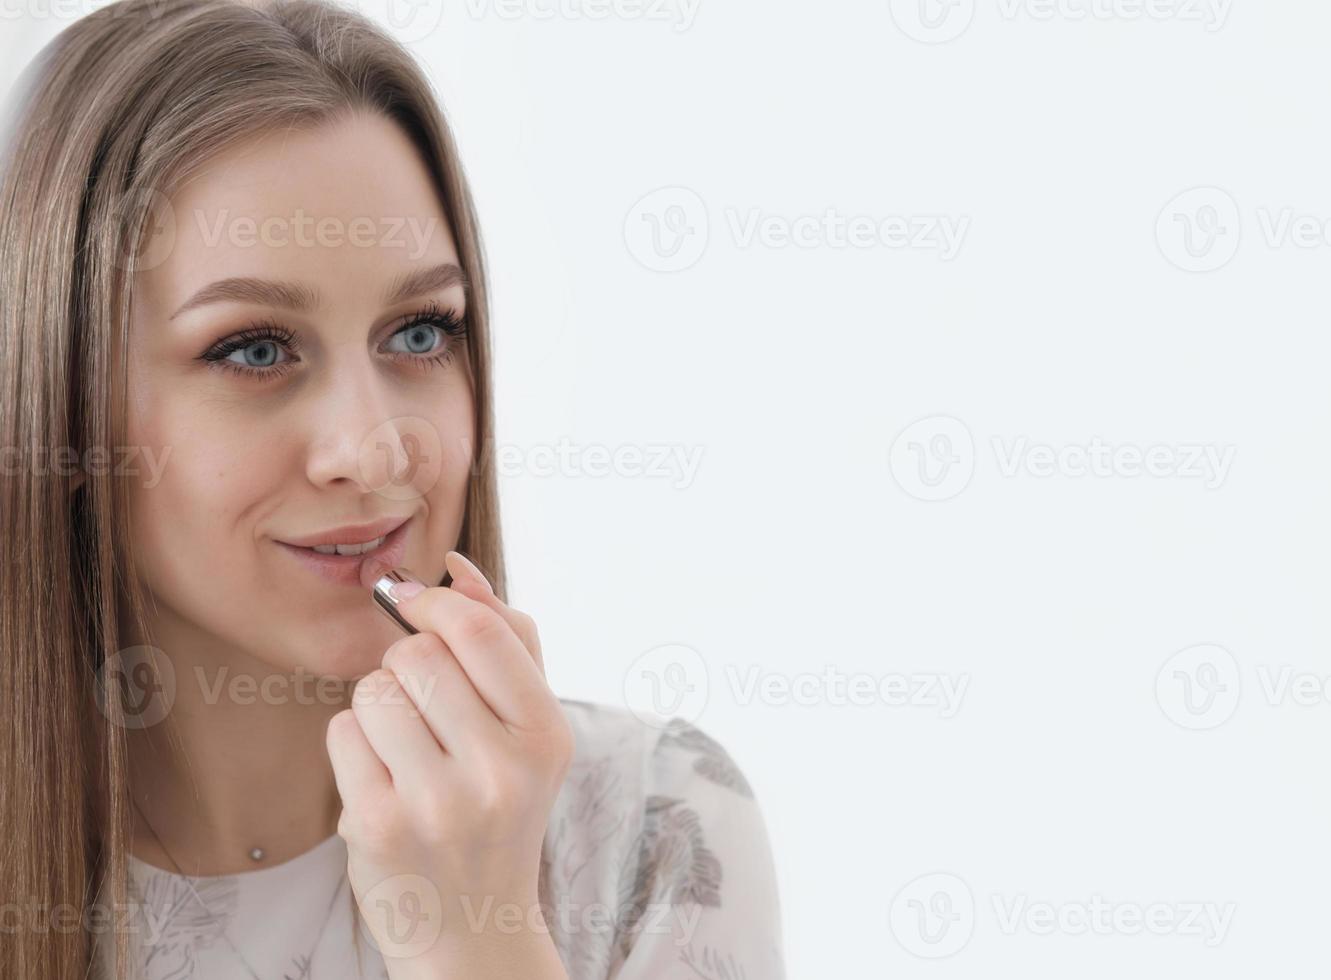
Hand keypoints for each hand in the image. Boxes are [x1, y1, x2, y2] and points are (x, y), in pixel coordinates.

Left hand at [325, 551, 573, 978]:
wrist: (473, 927)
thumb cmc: (499, 808)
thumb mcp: (528, 729)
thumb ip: (507, 639)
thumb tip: (454, 566)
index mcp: (546, 735)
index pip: (480, 630)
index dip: (436, 604)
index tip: (419, 609)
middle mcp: (500, 770)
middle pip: (418, 655)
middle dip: (406, 662)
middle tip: (420, 699)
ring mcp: (437, 802)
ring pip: (373, 689)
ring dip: (378, 704)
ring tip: (404, 744)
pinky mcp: (378, 826)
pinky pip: (343, 731)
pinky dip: (353, 742)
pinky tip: (382, 777)